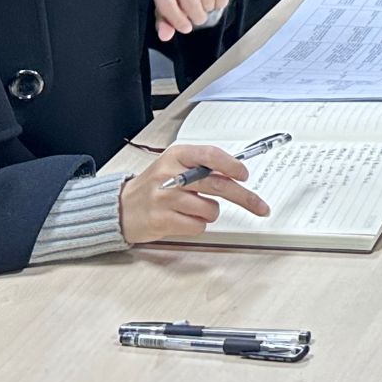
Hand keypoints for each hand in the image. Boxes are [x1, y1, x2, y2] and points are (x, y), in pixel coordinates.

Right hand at [119, 144, 270, 243]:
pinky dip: (197, 226)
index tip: (245, 175)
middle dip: (244, 197)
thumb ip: (202, 165)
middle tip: (260, 206)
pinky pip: (197, 226)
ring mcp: (164, 199)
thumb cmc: (155, 186)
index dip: (231, 165)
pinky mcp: (161, 221)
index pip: (210, 155)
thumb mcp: (175, 165)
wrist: (121, 207)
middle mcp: (170, 175)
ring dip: (210, 213)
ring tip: (194, 209)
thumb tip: (237, 172)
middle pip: (217, 185)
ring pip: (210, 209)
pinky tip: (183, 220)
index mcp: (176, 156)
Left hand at [147, 0, 230, 42]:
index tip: (186, 28)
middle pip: (190, 4)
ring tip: (204, 0)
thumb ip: (164, 22)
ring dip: (209, 7)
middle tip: (197, 13)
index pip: (167, 4)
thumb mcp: (166, 6)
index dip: (177, 20)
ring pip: (207, 0)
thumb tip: (165, 36)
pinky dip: (221, 1)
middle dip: (197, 16)